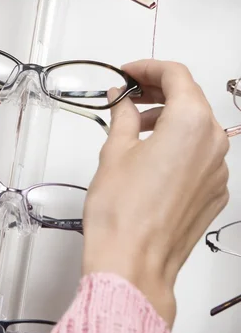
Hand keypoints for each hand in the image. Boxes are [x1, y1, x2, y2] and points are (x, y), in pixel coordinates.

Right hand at [82, 60, 228, 327]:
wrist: (133, 265)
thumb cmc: (122, 214)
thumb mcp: (114, 150)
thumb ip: (124, 115)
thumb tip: (124, 100)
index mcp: (191, 124)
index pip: (176, 75)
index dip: (148, 67)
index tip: (129, 73)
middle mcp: (213, 145)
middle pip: (191, 99)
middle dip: (159, 91)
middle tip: (130, 94)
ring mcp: (218, 173)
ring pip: (197, 129)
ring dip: (169, 119)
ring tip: (137, 127)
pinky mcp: (214, 195)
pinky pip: (201, 157)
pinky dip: (179, 146)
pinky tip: (152, 157)